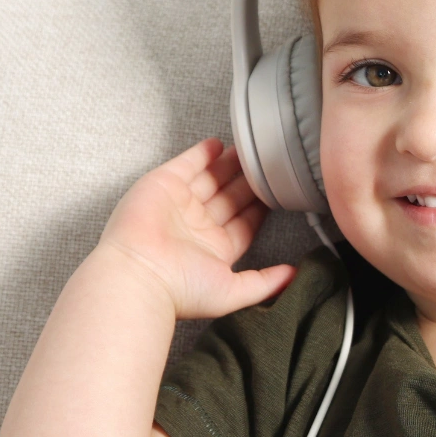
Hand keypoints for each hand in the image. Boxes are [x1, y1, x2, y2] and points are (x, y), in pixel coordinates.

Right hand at [96, 138, 295, 319]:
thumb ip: (266, 282)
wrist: (139, 274)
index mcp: (215, 250)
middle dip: (247, 182)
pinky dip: (202, 153)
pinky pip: (186, 164)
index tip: (279, 193)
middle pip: (230, 197)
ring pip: (211, 178)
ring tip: (250, 149)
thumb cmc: (181, 289)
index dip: (260, 207)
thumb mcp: (234, 292)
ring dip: (229, 165)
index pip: (245, 223)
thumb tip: (296, 277)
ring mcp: (180, 204)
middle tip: (268, 164)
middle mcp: (197, 226)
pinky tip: (219, 144)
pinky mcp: (163, 184)